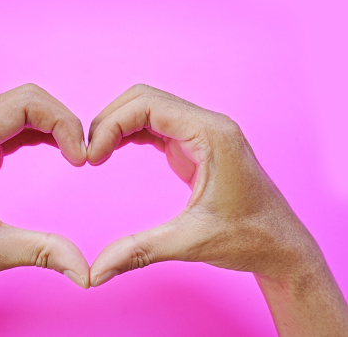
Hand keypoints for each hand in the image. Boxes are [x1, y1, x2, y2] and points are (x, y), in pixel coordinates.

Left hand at [0, 84, 89, 336]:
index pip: (25, 103)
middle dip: (62, 121)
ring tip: (74, 154)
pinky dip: (38, 132)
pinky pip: (11, 123)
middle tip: (82, 157)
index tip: (81, 159)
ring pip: (19, 107)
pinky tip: (55, 151)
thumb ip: (41, 252)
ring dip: (52, 125)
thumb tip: (85, 272)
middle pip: (26, 98)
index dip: (63, 123)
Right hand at [87, 84, 347, 335]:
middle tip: (91, 155)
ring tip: (98, 154)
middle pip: (144, 99)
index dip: (111, 125)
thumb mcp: (190, 243)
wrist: (280, 245)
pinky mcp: (196, 145)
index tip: (92, 158)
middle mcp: (207, 125)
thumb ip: (139, 252)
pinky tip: (114, 151)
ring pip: (148, 108)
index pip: (148, 105)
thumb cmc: (249, 238)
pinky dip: (130, 134)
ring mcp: (202, 133)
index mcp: (211, 135)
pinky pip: (156, 126)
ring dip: (118, 125)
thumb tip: (94, 272)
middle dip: (110, 121)